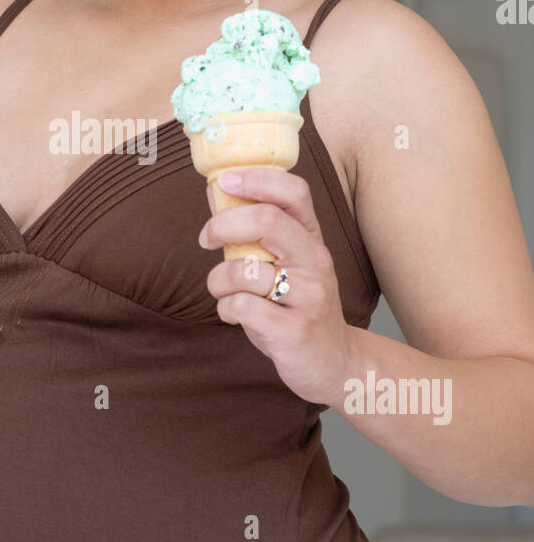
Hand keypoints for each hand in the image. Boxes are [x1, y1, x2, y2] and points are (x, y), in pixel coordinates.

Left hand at [199, 167, 354, 406]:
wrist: (335, 363)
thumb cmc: (297, 306)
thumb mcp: (282, 262)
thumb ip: (251, 229)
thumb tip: (217, 190)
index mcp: (312, 239)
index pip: (294, 192)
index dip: (256, 178)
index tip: (224, 181)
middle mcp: (315, 262)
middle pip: (267, 221)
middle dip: (223, 225)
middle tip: (206, 238)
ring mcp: (308, 296)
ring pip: (244, 270)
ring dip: (218, 280)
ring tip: (223, 291)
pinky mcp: (294, 331)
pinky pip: (242, 306)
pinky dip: (226, 310)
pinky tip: (236, 315)